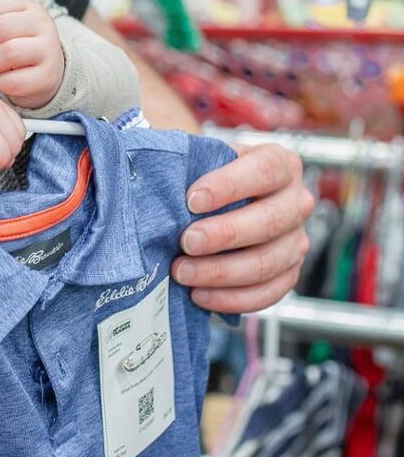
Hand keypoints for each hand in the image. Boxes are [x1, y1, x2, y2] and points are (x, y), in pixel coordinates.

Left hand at [0, 0, 65, 110]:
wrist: (45, 76)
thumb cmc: (18, 49)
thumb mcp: (0, 27)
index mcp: (31, 9)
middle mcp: (44, 26)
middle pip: (0, 28)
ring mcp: (49, 51)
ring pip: (7, 53)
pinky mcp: (47, 77)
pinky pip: (12, 81)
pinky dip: (2, 83)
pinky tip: (8, 81)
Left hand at [172, 144, 313, 313]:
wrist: (222, 202)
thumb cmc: (211, 177)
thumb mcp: (205, 158)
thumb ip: (191, 164)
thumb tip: (159, 179)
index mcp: (281, 164)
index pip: (265, 170)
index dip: (229, 186)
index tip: (193, 200)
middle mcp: (297, 202)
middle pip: (269, 221)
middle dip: (224, 234)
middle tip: (187, 241)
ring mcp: (296, 240)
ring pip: (267, 262)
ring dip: (221, 272)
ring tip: (183, 272)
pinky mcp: (289, 273)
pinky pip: (267, 293)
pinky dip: (231, 298)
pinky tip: (200, 294)